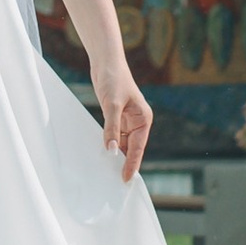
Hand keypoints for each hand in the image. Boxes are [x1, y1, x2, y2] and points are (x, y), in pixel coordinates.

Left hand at [93, 60, 151, 182]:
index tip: (126, 179)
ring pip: (121, 144)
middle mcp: (137, 122)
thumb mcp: (112, 104)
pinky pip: (113, 136)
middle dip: (124, 163)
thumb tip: (111, 149)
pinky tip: (102, 154)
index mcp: (143, 119)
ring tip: (107, 173)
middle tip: (116, 182)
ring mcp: (126, 121)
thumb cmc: (114, 79)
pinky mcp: (116, 118)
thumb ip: (112, 128)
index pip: (138, 147)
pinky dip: (108, 144)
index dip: (132, 164)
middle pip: (131, 148)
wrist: (106, 62)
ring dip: (115, 155)